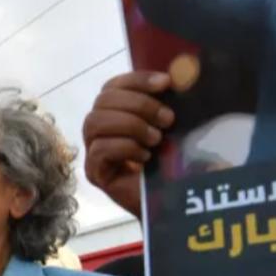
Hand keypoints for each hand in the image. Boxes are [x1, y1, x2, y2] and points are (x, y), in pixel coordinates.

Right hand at [82, 71, 175, 218]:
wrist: (176, 202)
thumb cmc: (177, 162)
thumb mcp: (178, 126)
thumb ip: (173, 101)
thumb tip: (181, 72)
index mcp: (117, 112)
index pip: (113, 85)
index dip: (137, 79)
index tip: (167, 84)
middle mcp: (100, 129)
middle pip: (102, 100)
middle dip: (138, 104)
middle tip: (167, 120)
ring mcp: (94, 151)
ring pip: (95, 122)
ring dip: (130, 125)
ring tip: (156, 140)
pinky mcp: (96, 173)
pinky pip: (100, 150)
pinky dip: (125, 148)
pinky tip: (145, 158)